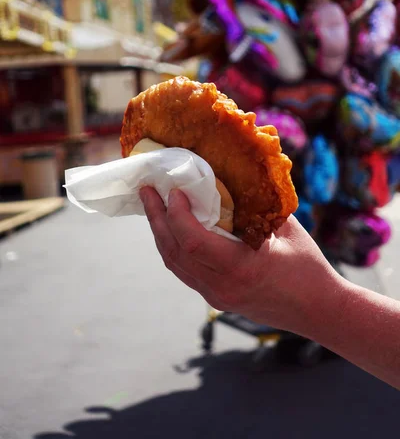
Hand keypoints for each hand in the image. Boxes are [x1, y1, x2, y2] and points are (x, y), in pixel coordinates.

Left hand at [140, 187, 344, 334]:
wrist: (319, 310)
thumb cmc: (308, 266)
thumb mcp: (286, 229)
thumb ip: (257, 206)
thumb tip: (235, 178)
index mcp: (241, 267)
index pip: (192, 242)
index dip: (176, 215)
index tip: (174, 191)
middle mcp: (222, 286)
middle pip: (174, 253)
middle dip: (156, 219)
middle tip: (146, 191)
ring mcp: (217, 297)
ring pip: (175, 265)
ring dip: (160, 234)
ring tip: (153, 207)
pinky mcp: (217, 300)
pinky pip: (185, 272)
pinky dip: (173, 247)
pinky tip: (172, 229)